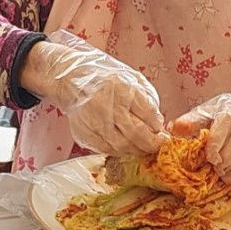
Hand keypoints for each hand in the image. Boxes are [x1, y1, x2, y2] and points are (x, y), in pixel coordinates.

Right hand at [19, 33, 166, 156]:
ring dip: (137, 150)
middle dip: (152, 143)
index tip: (160, 130)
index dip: (157, 126)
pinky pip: (106, 149)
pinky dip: (120, 151)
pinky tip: (125, 147)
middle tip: (157, 145)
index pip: (148, 113)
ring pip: (122, 146)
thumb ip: (146, 97)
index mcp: (122, 88)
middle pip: (137, 133)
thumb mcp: (130, 77)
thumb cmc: (104, 78)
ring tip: (143, 147)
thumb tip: (157, 122)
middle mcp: (107, 105)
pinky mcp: (84, 132)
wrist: (70, 78)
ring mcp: (93, 120)